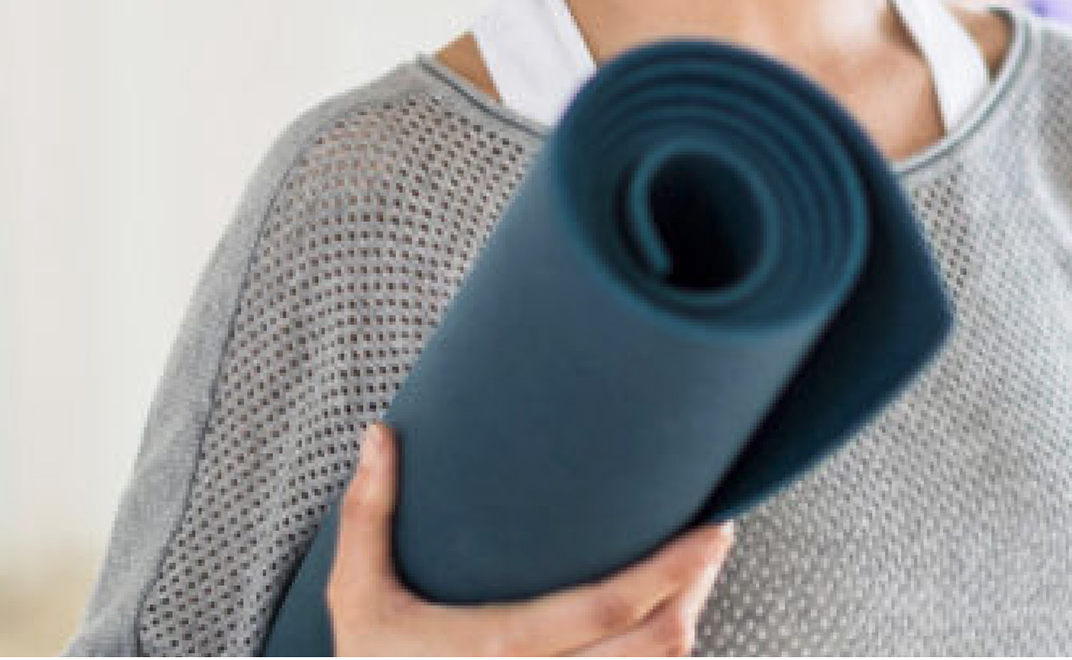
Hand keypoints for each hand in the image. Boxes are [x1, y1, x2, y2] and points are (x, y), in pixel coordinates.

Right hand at [325, 420, 736, 655]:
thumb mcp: (356, 598)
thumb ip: (369, 514)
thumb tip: (379, 433)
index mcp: (500, 648)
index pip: (612, 607)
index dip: (672, 570)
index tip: (711, 529)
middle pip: (654, 647)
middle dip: (696, 592)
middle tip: (715, 540)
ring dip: (680, 631)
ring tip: (693, 580)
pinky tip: (653, 636)